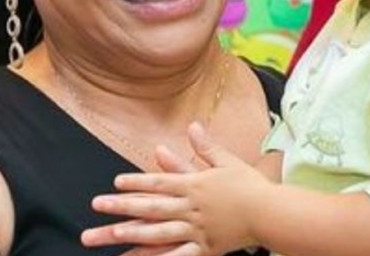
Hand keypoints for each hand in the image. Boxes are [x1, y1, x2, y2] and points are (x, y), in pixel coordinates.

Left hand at [82, 123, 269, 255]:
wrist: (272, 211)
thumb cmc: (249, 185)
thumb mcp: (227, 161)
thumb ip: (206, 146)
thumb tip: (193, 125)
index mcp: (194, 185)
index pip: (159, 182)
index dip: (135, 182)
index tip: (115, 182)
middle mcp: (191, 206)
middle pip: (151, 206)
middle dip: (122, 205)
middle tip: (97, 205)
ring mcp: (197, 229)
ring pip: (159, 231)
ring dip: (134, 231)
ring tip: (112, 232)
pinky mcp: (206, 248)